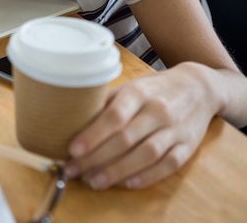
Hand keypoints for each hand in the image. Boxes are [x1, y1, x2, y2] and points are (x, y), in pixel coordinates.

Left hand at [64, 62, 219, 189]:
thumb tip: (73, 123)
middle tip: (74, 170)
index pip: (114, 116)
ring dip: (118, 171)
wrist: (198, 87)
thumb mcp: (129, 88)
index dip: (93, 135)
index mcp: (138, 93)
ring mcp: (175, 129)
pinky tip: (127, 183)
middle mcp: (158, 111)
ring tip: (95, 181)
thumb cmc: (153, 90)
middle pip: (126, 139)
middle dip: (97, 158)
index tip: (73, 149)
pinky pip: (169, 164)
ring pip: (146, 154)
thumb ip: (106, 105)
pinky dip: (148, 176)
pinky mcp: (188, 145)